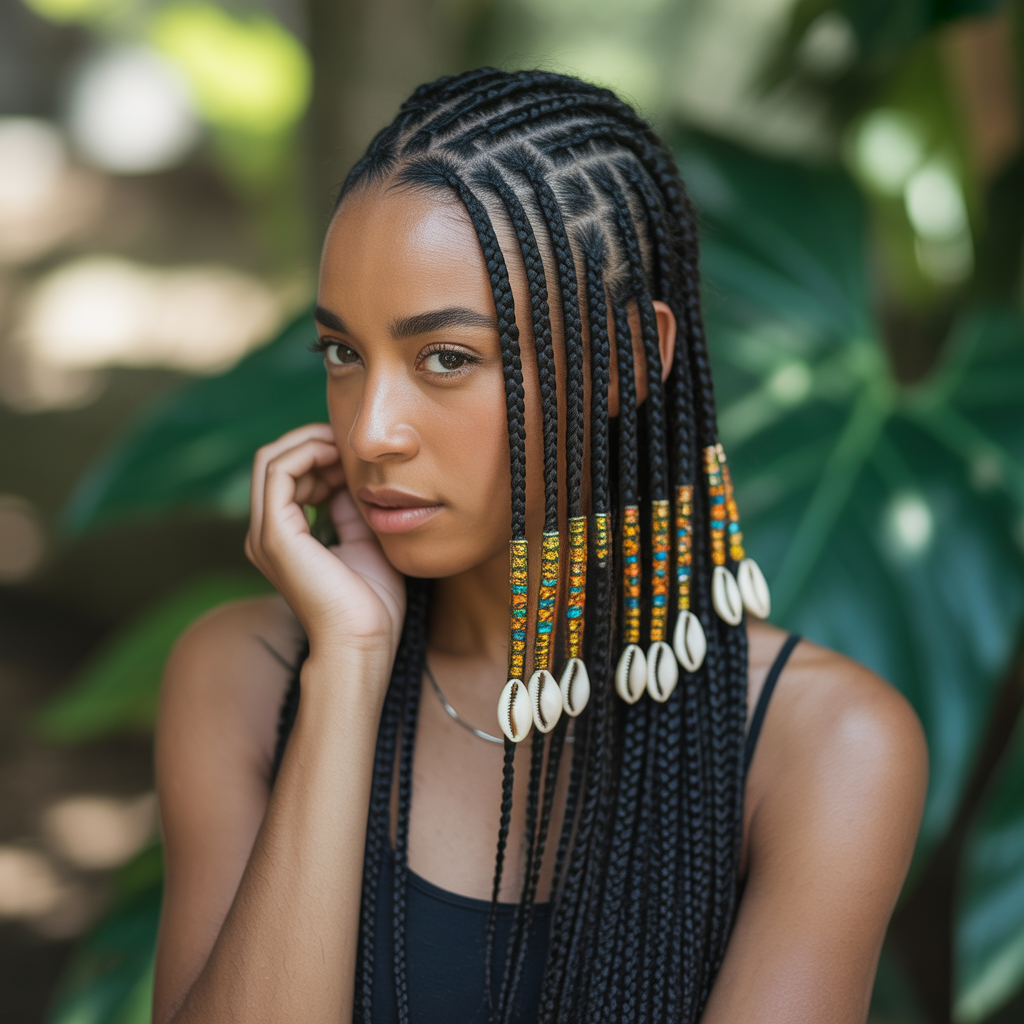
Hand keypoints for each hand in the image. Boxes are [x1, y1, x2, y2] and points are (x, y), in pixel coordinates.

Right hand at [245, 424, 405, 671]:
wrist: (364, 643)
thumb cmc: (372, 604)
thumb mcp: (365, 541)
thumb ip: (350, 509)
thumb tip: (351, 478)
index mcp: (284, 538)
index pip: (289, 476)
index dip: (321, 454)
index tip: (356, 453)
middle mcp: (266, 534)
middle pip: (275, 462)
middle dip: (314, 443)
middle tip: (351, 442)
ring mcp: (265, 534)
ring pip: (271, 460)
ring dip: (311, 443)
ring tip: (346, 447)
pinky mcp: (274, 534)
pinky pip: (278, 472)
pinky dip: (306, 453)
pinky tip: (337, 456)